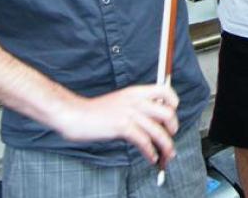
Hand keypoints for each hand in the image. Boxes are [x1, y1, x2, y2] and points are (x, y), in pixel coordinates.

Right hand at [56, 84, 179, 165]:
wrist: (74, 114)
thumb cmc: (94, 111)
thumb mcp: (120, 101)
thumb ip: (136, 106)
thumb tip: (152, 118)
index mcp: (136, 92)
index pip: (164, 90)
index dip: (173, 102)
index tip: (173, 115)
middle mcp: (136, 101)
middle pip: (168, 113)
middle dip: (173, 128)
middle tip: (170, 137)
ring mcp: (130, 113)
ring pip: (158, 131)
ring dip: (166, 146)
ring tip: (166, 155)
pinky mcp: (122, 127)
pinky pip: (144, 141)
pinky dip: (151, 152)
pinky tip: (151, 157)